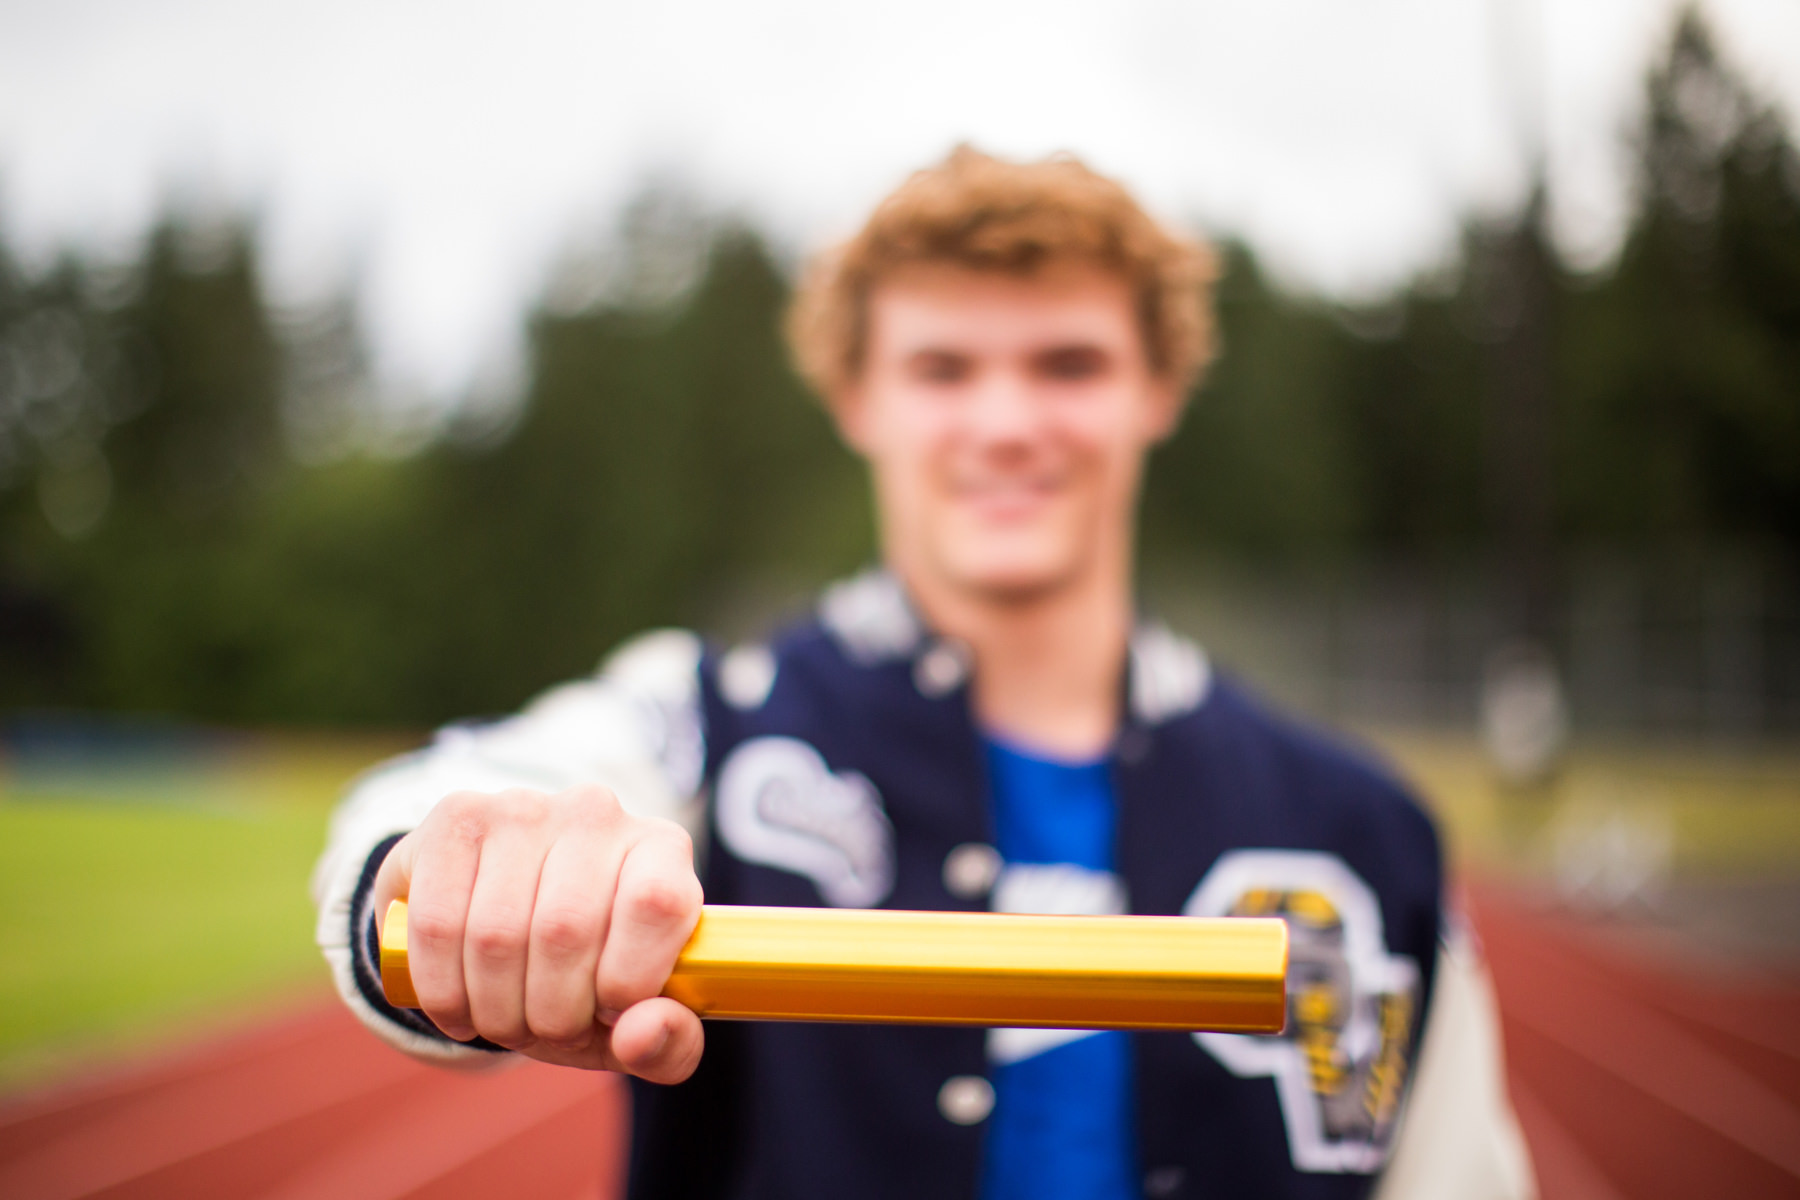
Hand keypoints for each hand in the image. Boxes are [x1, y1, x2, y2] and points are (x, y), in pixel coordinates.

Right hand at [371, 784, 704, 1082]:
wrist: (506, 918)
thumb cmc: (589, 971)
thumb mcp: (638, 1018)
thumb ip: (668, 1042)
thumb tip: (639, 1035)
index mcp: (661, 850)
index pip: (657, 903)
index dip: (629, 979)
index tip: (610, 1014)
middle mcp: (596, 812)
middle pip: (566, 930)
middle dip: (551, 1014)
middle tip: (546, 1032)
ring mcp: (523, 808)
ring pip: (496, 935)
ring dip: (495, 1010)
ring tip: (505, 1022)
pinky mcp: (456, 818)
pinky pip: (438, 924)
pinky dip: (444, 991)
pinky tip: (459, 1008)